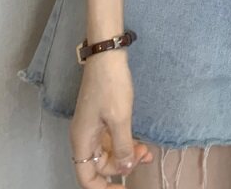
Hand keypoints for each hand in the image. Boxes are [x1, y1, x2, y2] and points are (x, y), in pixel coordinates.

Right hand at [69, 50, 152, 186]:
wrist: (107, 54)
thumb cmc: (111, 86)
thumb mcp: (120, 119)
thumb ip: (122, 147)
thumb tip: (123, 169)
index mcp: (82, 140)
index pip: (87, 177)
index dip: (103, 188)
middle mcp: (85, 136)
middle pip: (100, 165)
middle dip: (121, 166)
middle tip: (144, 156)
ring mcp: (93, 126)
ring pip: (108, 151)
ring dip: (126, 154)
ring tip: (147, 152)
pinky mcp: (102, 116)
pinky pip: (112, 137)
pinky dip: (126, 142)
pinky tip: (141, 143)